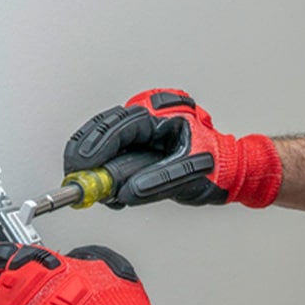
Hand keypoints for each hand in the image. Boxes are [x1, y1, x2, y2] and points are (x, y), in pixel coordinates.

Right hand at [64, 88, 282, 206]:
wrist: (229, 168)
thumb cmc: (217, 166)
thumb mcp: (189, 175)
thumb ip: (156, 182)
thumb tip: (125, 191)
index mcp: (163, 113)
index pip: (120, 126)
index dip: (96, 147)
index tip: (82, 166)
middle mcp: (149, 113)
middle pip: (104, 128)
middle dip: (86, 155)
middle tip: (75, 179)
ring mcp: (141, 124)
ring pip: (103, 137)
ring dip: (92, 163)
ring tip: (92, 189)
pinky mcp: (137, 138)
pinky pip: (110, 147)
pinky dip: (101, 167)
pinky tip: (103, 187)